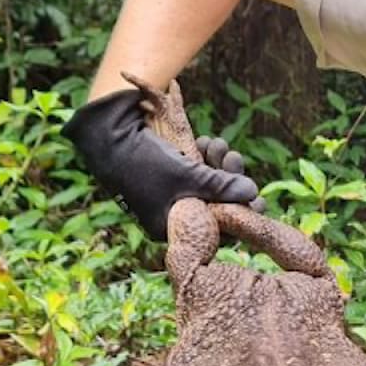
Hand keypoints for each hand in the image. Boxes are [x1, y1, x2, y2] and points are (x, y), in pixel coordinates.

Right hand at [64, 88, 259, 238]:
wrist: (106, 135)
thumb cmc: (145, 163)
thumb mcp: (188, 177)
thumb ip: (221, 186)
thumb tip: (253, 193)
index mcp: (170, 228)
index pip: (215, 230)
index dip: (239, 213)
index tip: (259, 199)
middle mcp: (170, 215)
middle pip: (214, 205)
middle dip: (229, 180)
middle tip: (234, 157)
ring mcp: (169, 194)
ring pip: (207, 185)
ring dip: (218, 164)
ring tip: (217, 144)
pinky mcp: (168, 174)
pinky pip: (195, 172)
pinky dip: (203, 158)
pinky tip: (206, 142)